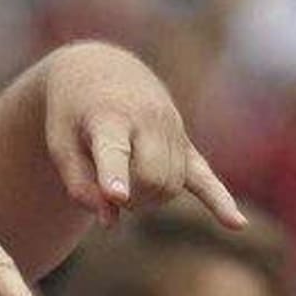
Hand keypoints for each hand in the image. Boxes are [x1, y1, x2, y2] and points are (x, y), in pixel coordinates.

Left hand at [42, 42, 244, 229]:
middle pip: (151, 179)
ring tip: (127, 183)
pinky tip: (237, 225)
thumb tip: (110, 221)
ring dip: (149, 200)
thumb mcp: (59, 145)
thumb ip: (78, 186)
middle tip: (111, 193)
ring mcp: (171, 129)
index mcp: (108, 117)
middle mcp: (147, 119)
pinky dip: (219, 201)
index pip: (115, 151)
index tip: (117, 195)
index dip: (114, 176)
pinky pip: (205, 177)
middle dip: (133, 200)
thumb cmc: (72, 115)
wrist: (100, 70)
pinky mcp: (184, 142)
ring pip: (171, 186)